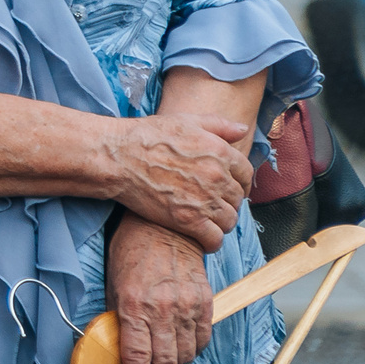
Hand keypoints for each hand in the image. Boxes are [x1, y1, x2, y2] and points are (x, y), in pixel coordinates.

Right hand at [102, 113, 252, 250]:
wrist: (117, 157)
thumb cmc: (146, 137)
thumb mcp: (184, 121)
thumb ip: (218, 125)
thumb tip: (242, 129)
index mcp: (219, 152)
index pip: (246, 173)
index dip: (240, 181)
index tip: (231, 187)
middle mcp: (217, 177)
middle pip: (238, 199)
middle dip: (228, 201)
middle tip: (213, 203)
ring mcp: (204, 201)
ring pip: (229, 221)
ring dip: (220, 222)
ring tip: (207, 220)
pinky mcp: (188, 221)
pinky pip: (214, 240)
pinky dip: (210, 242)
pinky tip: (201, 237)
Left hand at [107, 218, 212, 363]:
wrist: (165, 223)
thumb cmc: (131, 249)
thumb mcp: (113, 281)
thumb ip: (119, 316)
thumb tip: (119, 347)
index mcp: (134, 304)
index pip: (137, 356)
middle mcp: (163, 309)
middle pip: (165, 363)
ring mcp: (187, 306)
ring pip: (186, 355)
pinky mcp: (205, 302)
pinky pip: (202, 338)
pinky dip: (193, 351)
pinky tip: (183, 353)